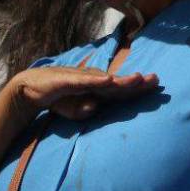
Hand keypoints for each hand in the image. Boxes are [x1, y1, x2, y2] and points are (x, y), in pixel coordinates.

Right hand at [5, 66, 159, 124]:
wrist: (32, 88)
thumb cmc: (60, 98)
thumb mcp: (74, 111)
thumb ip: (83, 111)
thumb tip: (94, 108)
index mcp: (99, 89)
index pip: (123, 90)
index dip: (139, 88)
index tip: (158, 86)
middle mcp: (94, 81)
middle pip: (119, 83)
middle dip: (138, 82)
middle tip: (156, 79)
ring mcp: (82, 79)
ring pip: (105, 81)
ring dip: (121, 80)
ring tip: (137, 79)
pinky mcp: (67, 80)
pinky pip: (83, 81)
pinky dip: (95, 80)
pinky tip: (107, 80)